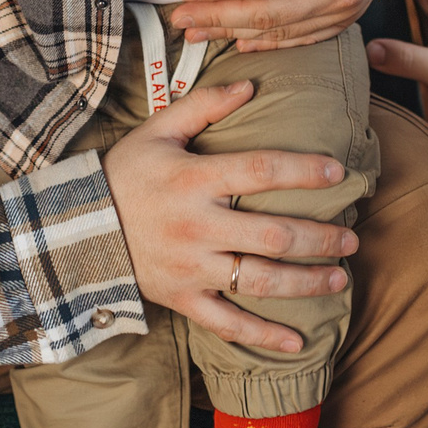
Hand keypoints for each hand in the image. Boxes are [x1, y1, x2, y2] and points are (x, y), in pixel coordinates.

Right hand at [103, 80, 353, 349]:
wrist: (75, 228)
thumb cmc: (124, 174)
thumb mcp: (157, 131)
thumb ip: (204, 106)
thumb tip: (252, 85)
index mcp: (193, 180)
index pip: (260, 171)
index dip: (303, 171)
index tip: (338, 174)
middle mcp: (196, 226)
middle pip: (272, 234)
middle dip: (320, 238)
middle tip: (352, 238)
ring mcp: (190, 267)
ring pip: (258, 281)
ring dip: (306, 283)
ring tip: (340, 277)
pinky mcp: (181, 298)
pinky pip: (227, 323)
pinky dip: (262, 336)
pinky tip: (297, 342)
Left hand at [174, 0, 419, 49]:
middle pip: (268, 15)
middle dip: (219, 18)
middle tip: (180, 20)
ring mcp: (348, 8)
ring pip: (283, 32)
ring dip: (236, 35)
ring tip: (197, 34)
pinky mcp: (349, 15)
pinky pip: (305, 37)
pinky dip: (271, 44)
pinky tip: (241, 43)